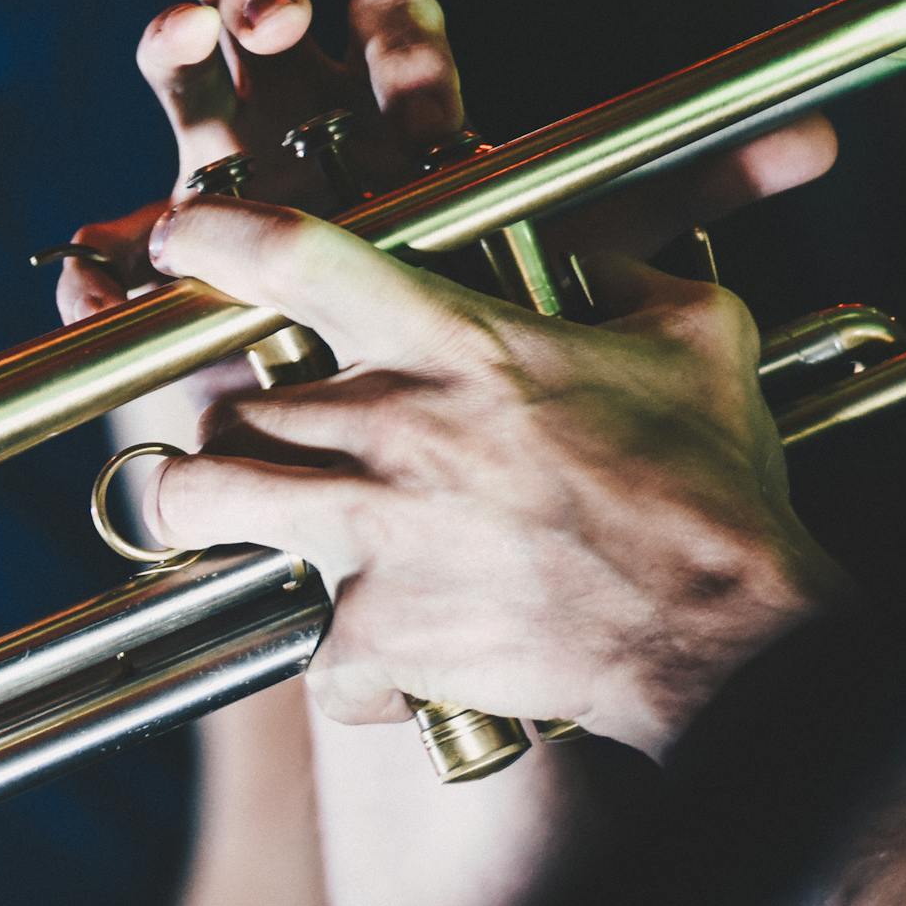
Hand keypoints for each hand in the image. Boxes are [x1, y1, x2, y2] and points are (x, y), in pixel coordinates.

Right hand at [50, 0, 840, 327]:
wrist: (415, 490)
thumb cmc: (502, 381)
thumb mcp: (593, 292)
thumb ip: (682, 215)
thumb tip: (819, 151)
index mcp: (398, 152)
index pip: (392, 62)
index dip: (387, 28)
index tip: (384, 6)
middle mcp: (305, 162)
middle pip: (266, 42)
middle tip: (263, 8)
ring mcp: (217, 218)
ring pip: (183, 114)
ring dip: (175, 63)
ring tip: (181, 38)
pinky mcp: (155, 300)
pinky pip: (103, 275)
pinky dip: (93, 270)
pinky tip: (90, 258)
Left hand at [55, 0, 467, 325]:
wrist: (336, 400)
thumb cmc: (240, 345)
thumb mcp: (164, 329)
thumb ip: (107, 303)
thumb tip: (82, 285)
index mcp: (211, 129)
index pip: (179, 54)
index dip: (178, 34)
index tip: (188, 35)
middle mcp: (285, 97)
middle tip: (273, 23)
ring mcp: (368, 106)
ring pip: (378, 10)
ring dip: (383, 28)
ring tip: (386, 100)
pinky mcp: (439, 137)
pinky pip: (433, 75)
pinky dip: (430, 87)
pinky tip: (429, 140)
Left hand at [136, 199, 849, 757]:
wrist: (726, 630)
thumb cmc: (708, 488)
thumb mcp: (691, 340)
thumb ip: (627, 278)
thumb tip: (596, 256)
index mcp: (450, 345)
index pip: (294, 256)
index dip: (213, 235)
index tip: (179, 238)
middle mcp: (386, 430)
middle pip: (224, 404)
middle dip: (228, 422)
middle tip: (258, 440)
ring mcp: (366, 535)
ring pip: (201, 503)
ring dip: (209, 512)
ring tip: (238, 520)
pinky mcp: (372, 634)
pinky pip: (310, 655)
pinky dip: (342, 669)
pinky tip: (383, 665)